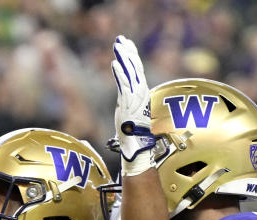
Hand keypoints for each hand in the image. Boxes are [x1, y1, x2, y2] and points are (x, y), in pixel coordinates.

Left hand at [110, 35, 153, 173]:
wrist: (136, 144)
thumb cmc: (131, 130)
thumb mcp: (127, 110)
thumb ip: (126, 99)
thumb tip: (123, 94)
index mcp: (141, 92)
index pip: (137, 70)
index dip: (132, 56)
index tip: (127, 44)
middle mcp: (140, 92)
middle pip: (134, 67)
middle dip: (128, 52)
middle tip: (121, 39)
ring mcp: (135, 97)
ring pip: (130, 72)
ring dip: (123, 58)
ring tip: (117, 45)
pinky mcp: (128, 103)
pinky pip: (124, 85)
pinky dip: (120, 74)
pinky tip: (114, 63)